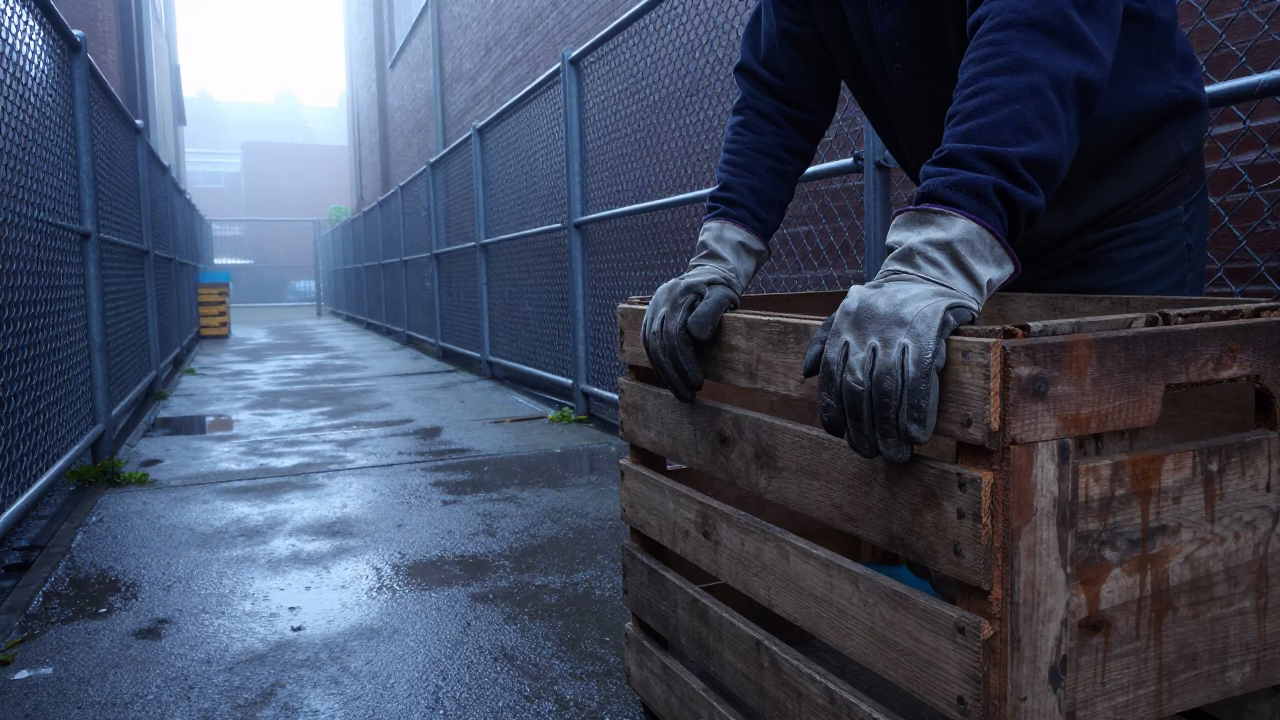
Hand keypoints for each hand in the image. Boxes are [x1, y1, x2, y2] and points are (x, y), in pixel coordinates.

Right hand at [643, 221, 767, 401]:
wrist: (707, 274)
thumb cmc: (719, 288)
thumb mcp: (723, 296)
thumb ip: (711, 312)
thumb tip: (696, 335)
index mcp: (676, 296)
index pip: (674, 336)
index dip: (684, 363)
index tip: (698, 383)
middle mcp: (658, 303)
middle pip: (659, 346)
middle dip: (673, 376)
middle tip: (689, 397)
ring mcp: (651, 310)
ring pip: (651, 348)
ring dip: (665, 375)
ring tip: (682, 394)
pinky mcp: (649, 318)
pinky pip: (649, 345)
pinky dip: (659, 365)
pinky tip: (672, 380)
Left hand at [802, 207, 1015, 461]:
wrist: (930, 272)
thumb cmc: (887, 303)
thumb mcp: (849, 311)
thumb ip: (825, 340)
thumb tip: (807, 373)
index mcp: (845, 325)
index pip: (831, 376)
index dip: (833, 410)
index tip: (840, 435)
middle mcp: (866, 328)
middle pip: (857, 388)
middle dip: (862, 427)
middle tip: (870, 453)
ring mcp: (896, 329)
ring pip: (886, 387)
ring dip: (888, 427)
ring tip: (894, 452)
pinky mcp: (926, 332)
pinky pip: (918, 378)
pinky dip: (916, 410)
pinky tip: (916, 433)